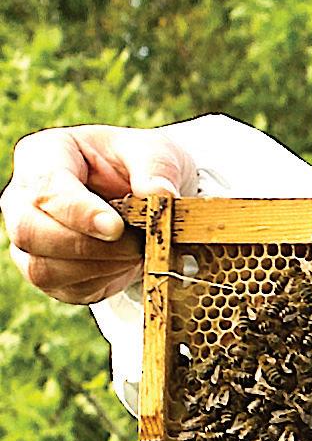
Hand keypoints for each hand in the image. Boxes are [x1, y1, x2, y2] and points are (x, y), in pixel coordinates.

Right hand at [4, 125, 196, 305]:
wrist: (143, 195)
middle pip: (29, 232)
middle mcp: (23, 198)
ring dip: (98, 268)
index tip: (116, 228)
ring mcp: (30, 238)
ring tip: (138, 253)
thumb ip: (157, 168)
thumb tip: (161, 194)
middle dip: (86, 247)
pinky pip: (65, 289)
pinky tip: (127, 265)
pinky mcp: (47, 271)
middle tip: (137, 246)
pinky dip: (103, 282)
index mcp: (42, 156)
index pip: (45, 188)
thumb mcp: (155, 151)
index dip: (79, 213)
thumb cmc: (139, 165)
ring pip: (42, 268)